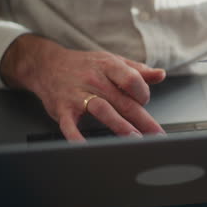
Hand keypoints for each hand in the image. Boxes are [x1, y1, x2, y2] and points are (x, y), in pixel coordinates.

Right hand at [0, 34, 165, 141]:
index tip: (144, 102)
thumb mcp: (111, 61)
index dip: (143, 93)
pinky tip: (86, 146)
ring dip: (119, 125)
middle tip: (156, 134)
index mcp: (108, 66)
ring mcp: (77, 95)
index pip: (132, 80)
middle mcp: (94, 80)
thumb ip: (137, 70)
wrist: (46, 65)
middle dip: (142, 119)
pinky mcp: (62, 109)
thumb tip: (161, 74)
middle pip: (123, 100)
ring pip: (102, 110)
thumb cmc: (84, 65)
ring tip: (134, 138)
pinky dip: (76, 136)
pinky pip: (70, 125)